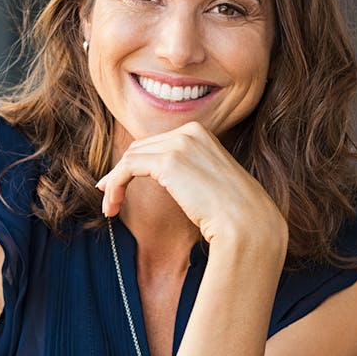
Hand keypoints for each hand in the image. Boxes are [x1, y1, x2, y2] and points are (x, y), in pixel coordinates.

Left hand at [94, 121, 286, 248]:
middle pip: (140, 148)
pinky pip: (127, 169)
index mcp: (200, 132)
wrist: (247, 224)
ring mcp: (179, 143)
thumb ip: (187, 171)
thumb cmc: (232, 212)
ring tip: (110, 208)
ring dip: (114, 183)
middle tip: (109, 197)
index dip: (134, 164)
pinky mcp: (167, 161)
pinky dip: (114, 186)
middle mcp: (189, 131)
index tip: (119, 185)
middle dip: (121, 172)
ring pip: (129, 158)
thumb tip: (162, 176)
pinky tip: (112, 206)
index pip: (155, 144)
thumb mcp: (208, 180)